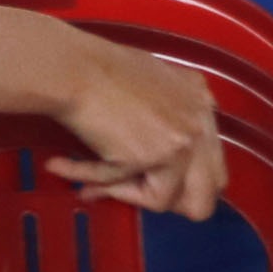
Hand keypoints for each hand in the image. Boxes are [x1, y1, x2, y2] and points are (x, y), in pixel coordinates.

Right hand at [47, 40, 228, 217]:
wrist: (73, 66)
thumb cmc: (100, 68)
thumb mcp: (154, 83)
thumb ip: (167, 117)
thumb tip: (155, 164)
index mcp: (203, 108)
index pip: (212, 169)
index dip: (184, 184)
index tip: (152, 180)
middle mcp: (199, 129)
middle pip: (204, 199)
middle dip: (168, 205)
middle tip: (135, 194)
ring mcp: (177, 146)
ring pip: (163, 202)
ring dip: (125, 195)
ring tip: (92, 182)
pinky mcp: (148, 158)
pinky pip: (119, 189)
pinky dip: (87, 178)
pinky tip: (60, 166)